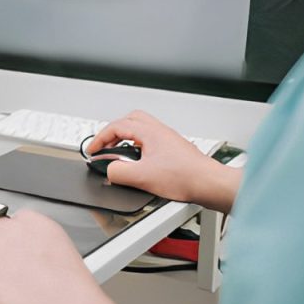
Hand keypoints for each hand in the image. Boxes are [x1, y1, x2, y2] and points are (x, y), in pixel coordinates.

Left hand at [0, 211, 158, 303]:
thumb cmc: (70, 293)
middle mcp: (11, 225)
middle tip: (6, 271)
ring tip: (0, 279)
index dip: (9, 243)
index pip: (10, 223)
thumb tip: (23, 254)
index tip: (13, 256)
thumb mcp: (59, 255)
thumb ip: (35, 246)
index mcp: (35, 221)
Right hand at [87, 110, 222, 205]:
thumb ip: (118, 172)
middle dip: (113, 132)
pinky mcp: (174, 150)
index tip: (93, 150)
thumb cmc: (186, 177)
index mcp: (150, 132)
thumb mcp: (142, 177)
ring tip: (119, 154)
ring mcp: (168, 139)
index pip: (117, 127)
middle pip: (130, 120)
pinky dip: (138, 147)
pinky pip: (150, 141)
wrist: (210, 184)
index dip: (100, 138)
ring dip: (126, 139)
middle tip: (106, 146)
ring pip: (141, 129)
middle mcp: (160, 131)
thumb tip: (110, 170)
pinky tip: (139, 163)